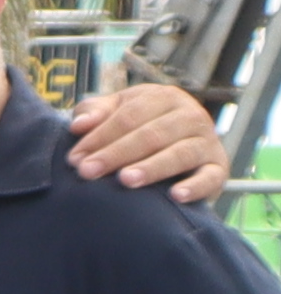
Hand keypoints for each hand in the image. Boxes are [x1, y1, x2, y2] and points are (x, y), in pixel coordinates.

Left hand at [73, 77, 237, 204]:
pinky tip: (175, 196)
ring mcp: (207, 142)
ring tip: (126, 180)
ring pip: (179, 154)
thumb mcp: (115, 112)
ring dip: (152, 168)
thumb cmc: (137, 129)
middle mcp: (191, 115)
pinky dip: (195, 187)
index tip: (74, 158)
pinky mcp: (219, 168)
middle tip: (87, 171)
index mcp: (164, 98)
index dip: (100, 136)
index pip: (129, 116)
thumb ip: (95, 112)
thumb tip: (79, 125)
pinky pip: (210, 177)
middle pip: (152, 134)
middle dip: (116, 153)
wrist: (180, 153)